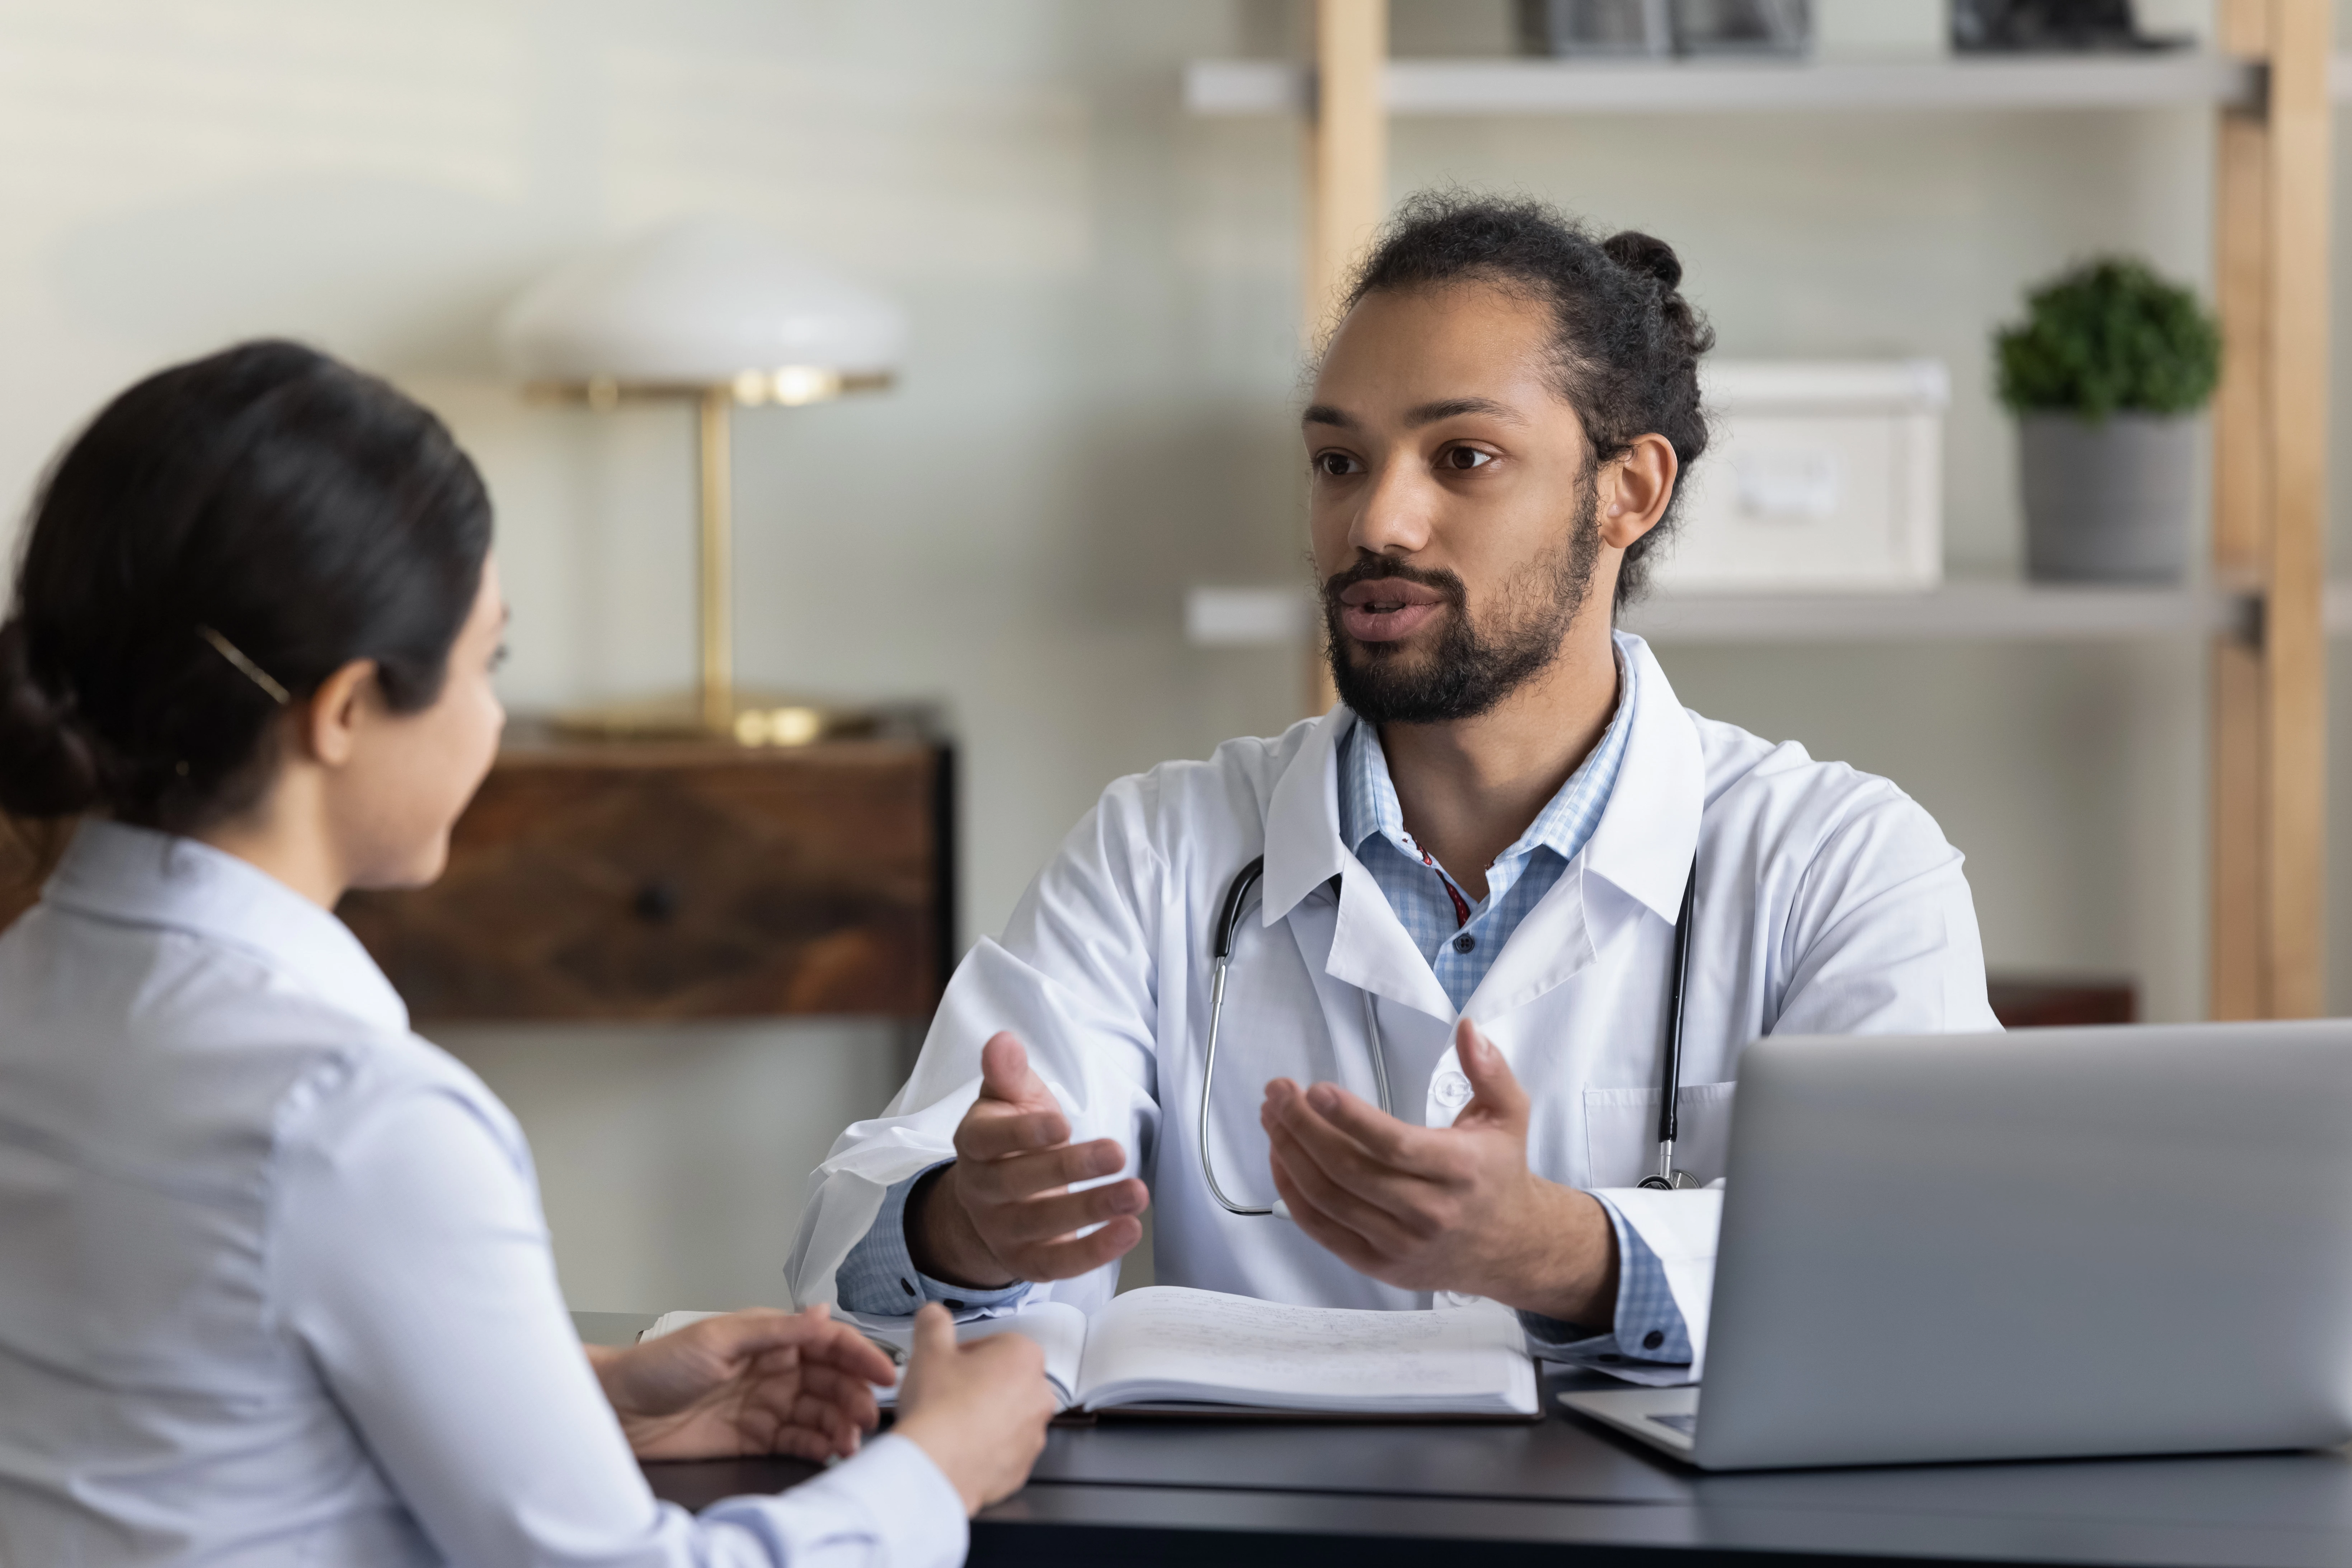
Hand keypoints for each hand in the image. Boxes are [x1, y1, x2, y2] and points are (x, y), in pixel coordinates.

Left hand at [587, 1305, 897, 1461]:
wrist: (616, 1411)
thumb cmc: (658, 1365)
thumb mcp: (720, 1337)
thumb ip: (777, 1329)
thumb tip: (823, 1313)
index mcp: (770, 1337)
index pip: (828, 1343)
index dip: (860, 1356)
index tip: (884, 1374)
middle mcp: (774, 1369)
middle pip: (831, 1381)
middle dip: (855, 1396)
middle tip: (869, 1416)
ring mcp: (767, 1405)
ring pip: (820, 1413)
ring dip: (841, 1425)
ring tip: (852, 1441)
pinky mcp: (756, 1438)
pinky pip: (799, 1441)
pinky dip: (819, 1446)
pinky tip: (831, 1451)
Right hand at [890, 1304, 1056, 1513]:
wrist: (935, 1468)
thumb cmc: (937, 1408)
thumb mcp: (928, 1350)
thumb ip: (934, 1323)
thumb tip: (935, 1314)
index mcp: (1025, 1357)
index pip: (995, 1344)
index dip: (965, 1354)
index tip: (949, 1365)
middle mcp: (1039, 1395)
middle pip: (1004, 1379)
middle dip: (978, 1384)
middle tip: (947, 1393)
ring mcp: (1034, 1434)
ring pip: (1006, 1416)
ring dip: (983, 1416)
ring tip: (950, 1423)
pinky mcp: (1022, 1467)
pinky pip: (1003, 1450)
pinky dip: (985, 1448)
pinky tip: (958, 1447)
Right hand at [907, 1032, 1147, 1287]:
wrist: (993, 1199)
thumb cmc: (1010, 1138)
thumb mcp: (1009, 1099)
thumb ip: (1009, 1073)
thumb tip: (1003, 1041)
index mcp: (975, 1144)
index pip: (990, 1140)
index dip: (1023, 1133)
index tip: (1062, 1124)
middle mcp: (981, 1190)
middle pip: (1018, 1183)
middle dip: (1070, 1168)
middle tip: (1117, 1153)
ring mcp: (1001, 1230)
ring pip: (1041, 1226)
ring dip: (1091, 1210)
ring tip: (1136, 1194)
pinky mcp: (1026, 1261)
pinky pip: (1056, 1264)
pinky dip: (1093, 1251)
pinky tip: (1128, 1230)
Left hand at [1260, 1016, 1618, 1322]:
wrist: (1510, 1246)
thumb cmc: (1498, 1171)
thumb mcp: (1509, 1115)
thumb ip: (1489, 1070)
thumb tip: (1466, 1028)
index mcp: (1460, 1169)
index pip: (1395, 1145)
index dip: (1350, 1118)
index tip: (1314, 1090)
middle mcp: (1429, 1212)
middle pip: (1350, 1170)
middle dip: (1303, 1126)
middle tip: (1278, 1091)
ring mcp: (1400, 1244)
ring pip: (1328, 1199)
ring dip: (1290, 1154)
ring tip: (1272, 1115)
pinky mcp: (1379, 1264)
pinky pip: (1322, 1229)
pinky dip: (1292, 1192)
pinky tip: (1280, 1156)